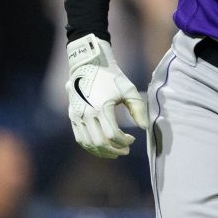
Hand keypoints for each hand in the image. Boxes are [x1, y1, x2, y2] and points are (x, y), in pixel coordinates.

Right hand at [66, 34, 148, 157]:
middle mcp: (87, 113)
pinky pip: (80, 138)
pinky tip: (101, 147)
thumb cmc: (112, 77)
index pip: (112, 135)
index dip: (124, 142)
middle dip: (114, 150)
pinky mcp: (72, 116)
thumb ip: (138, 109)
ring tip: (114, 152)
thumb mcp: (129, 90)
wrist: (89, 64)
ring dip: (102, 151)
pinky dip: (90, 146)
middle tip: (126, 151)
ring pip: (88, 143)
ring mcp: (77, 115)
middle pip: (100, 142)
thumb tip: (144, 127)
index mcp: (101, 107)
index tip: (132, 139)